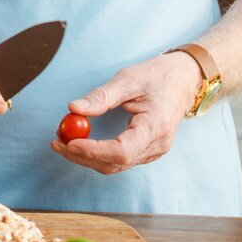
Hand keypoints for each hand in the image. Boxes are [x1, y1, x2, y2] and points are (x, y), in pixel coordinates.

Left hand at [49, 50, 201, 173]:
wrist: (184, 80)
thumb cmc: (158, 76)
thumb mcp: (128, 79)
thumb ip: (101, 96)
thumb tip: (73, 109)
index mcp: (155, 127)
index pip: (121, 151)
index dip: (93, 151)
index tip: (69, 142)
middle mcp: (157, 145)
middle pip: (115, 163)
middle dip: (82, 156)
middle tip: (56, 142)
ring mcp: (154, 151)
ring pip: (116, 165)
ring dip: (87, 157)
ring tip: (63, 140)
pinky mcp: (148, 150)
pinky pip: (120, 159)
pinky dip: (98, 154)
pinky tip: (82, 142)